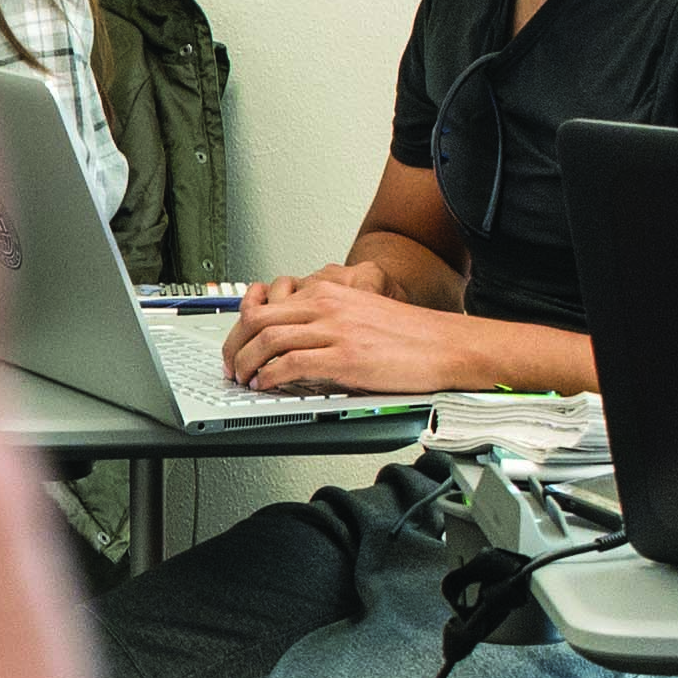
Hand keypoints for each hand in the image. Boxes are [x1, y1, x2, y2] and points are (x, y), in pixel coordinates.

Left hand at [223, 275, 491, 395]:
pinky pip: (291, 364)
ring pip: (268, 340)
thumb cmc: (409, 335)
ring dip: (247, 363)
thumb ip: (325, 317)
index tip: (235, 343)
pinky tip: (266, 385)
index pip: (266, 303)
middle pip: (258, 319)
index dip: (240, 327)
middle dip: (234, 346)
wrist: (447, 346)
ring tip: (244, 380)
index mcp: (329, 292)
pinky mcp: (345, 357)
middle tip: (230, 366)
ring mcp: (335, 330)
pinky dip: (270, 376)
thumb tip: (291, 338)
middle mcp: (327, 305)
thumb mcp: (360, 312)